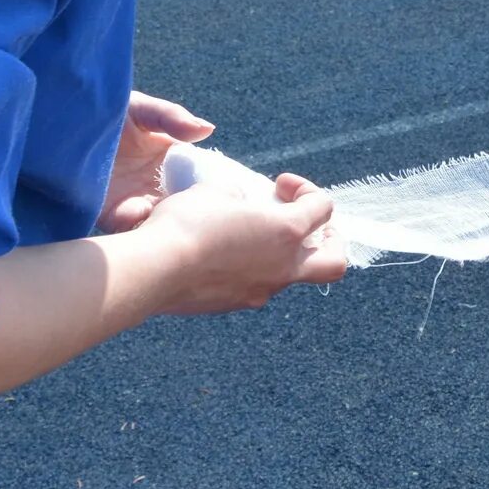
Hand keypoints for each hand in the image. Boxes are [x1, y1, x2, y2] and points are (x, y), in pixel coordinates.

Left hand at [98, 90, 216, 231]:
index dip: (212, 185)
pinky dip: (141, 226)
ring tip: (173, 209)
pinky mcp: (110, 214)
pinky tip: (145, 212)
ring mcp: (135, 201)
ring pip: (163, 221)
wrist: (57, 124)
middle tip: (202, 208)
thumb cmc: (103, 112)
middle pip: (185, 205)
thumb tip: (208, 130)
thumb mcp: (140, 109)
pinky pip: (131, 228)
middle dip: (194, 211)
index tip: (225, 190)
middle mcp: (156, 184)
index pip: (198, 177)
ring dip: (170, 221)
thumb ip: (171, 117)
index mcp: (170, 159)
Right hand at [130, 174, 349, 316]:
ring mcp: (260, 291)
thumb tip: (237, 200)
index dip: (306, 190)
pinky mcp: (235, 304)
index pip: (323, 208)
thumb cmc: (187, 224)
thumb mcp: (214, 191)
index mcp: (286, 232)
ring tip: (253, 234)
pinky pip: (257, 285)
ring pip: (290, 274)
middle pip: (333, 262)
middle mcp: (283, 267)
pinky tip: (224, 254)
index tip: (280, 184)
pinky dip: (252, 268)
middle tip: (308, 224)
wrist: (154, 270)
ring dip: (282, 252)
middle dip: (331, 241)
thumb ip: (237, 193)